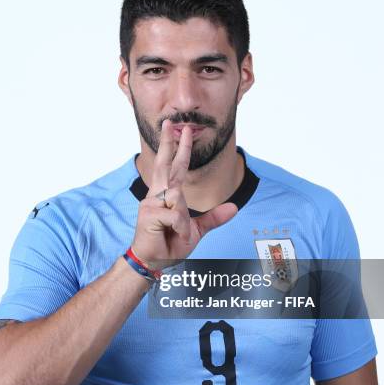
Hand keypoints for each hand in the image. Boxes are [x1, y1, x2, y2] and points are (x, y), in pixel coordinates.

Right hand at [130, 119, 237, 269]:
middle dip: (170, 143)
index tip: (180, 131)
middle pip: (166, 164)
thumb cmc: (169, 244)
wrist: (154, 261)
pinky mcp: (150, 214)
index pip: (175, 168)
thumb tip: (234, 206)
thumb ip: (214, 218)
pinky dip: (181, 228)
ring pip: (178, 197)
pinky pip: (176, 216)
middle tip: (172, 123)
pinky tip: (175, 235)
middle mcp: (157, 195)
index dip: (178, 149)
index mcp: (167, 195)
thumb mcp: (197, 230)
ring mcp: (151, 203)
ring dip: (184, 220)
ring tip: (179, 232)